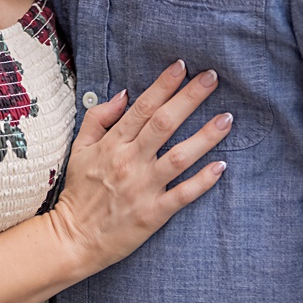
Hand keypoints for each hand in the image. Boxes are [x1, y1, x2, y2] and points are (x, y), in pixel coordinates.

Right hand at [47, 59, 231, 275]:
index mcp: (111, 144)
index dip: (163, 85)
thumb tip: (124, 95)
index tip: (181, 66)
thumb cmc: (79, 190)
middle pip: (163, 123)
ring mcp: (144, 187)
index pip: (141, 107)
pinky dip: (203, 180)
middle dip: (189, 98)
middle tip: (212, 78)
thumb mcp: (79, 148)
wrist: (74, 236)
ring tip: (227, 118)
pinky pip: (184, 194)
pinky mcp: (154, 213)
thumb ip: (98, 119)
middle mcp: (129, 161)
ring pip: (179, 156)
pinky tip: (222, 165)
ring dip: (205, 136)